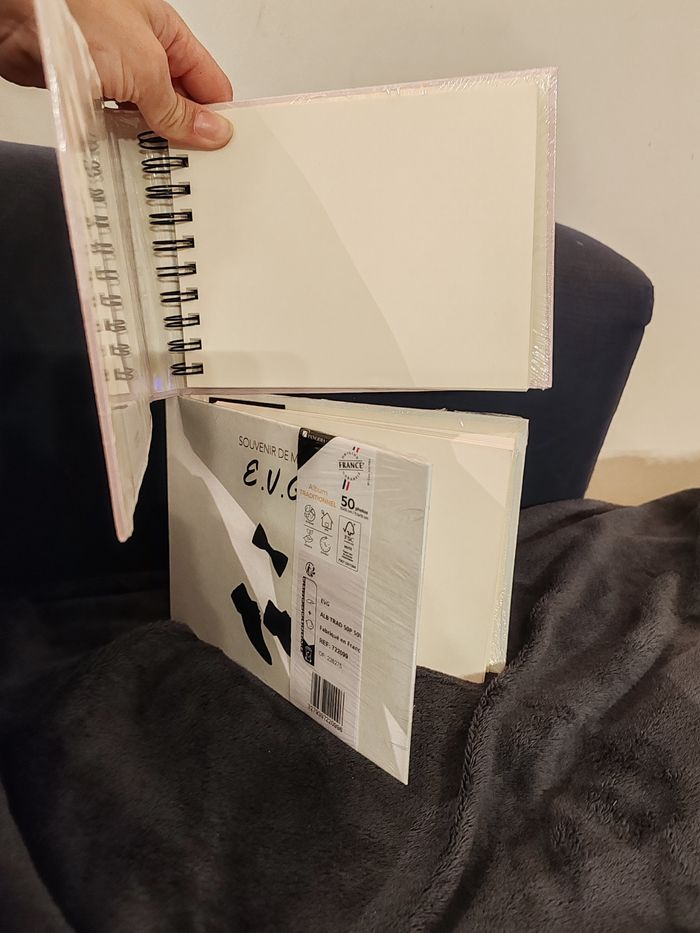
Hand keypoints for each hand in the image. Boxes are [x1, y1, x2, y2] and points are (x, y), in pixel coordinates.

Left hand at [0, 0, 232, 148]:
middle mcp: (144, 55)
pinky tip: (132, 160)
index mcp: (169, 36)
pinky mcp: (89, 95)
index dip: (220, 118)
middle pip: (180, 107)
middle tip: (196, 167)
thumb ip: (179, 108)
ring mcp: (116, 76)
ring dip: (154, 143)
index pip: (210, 85)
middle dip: (187, 136)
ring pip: (148, 121)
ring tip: (164, 167)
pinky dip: (125, 146)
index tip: (225, 151)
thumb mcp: (146, 67)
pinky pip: (117, 129)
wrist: (15, 15)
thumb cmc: (74, 14)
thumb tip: (213, 131)